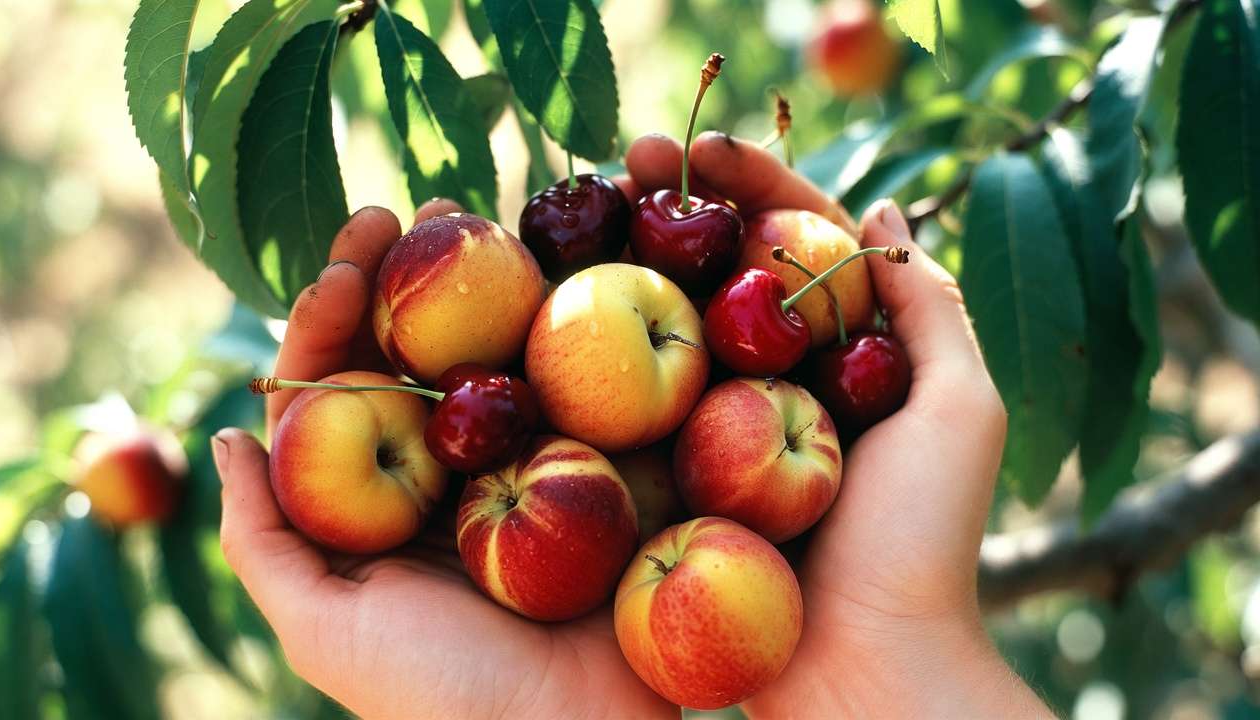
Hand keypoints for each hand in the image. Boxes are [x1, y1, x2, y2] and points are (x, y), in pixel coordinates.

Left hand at [215, 201, 675, 719]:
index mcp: (372, 503)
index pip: (338, 391)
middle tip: (416, 209)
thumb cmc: (432, 696)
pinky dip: (562, 332)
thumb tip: (223, 437)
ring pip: (490, 358)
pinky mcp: (588, 472)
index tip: (350, 261)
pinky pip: (569, 391)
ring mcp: (517, 468)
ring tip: (481, 214)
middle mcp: (441, 475)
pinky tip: (562, 276)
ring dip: (484, 283)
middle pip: (415, 356)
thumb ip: (263, 539)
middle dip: (408, 277)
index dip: (333, 318)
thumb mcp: (320, 627)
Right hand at [623, 132, 1049, 717]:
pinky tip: (561, 314)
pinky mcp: (678, 476)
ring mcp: (722, 426)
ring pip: (673, 325)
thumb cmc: (924, 542)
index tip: (693, 146)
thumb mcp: (961, 410)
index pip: (797, 242)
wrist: (863, 671)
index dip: (750, 184)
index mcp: (847, 355)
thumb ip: (931, 310)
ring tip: (578, 211)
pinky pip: (637, 402)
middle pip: (722, 269)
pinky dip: (605, 353)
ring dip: (628, 263)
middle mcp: (779, 381)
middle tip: (617, 160)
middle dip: (672, 207)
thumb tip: (881, 211)